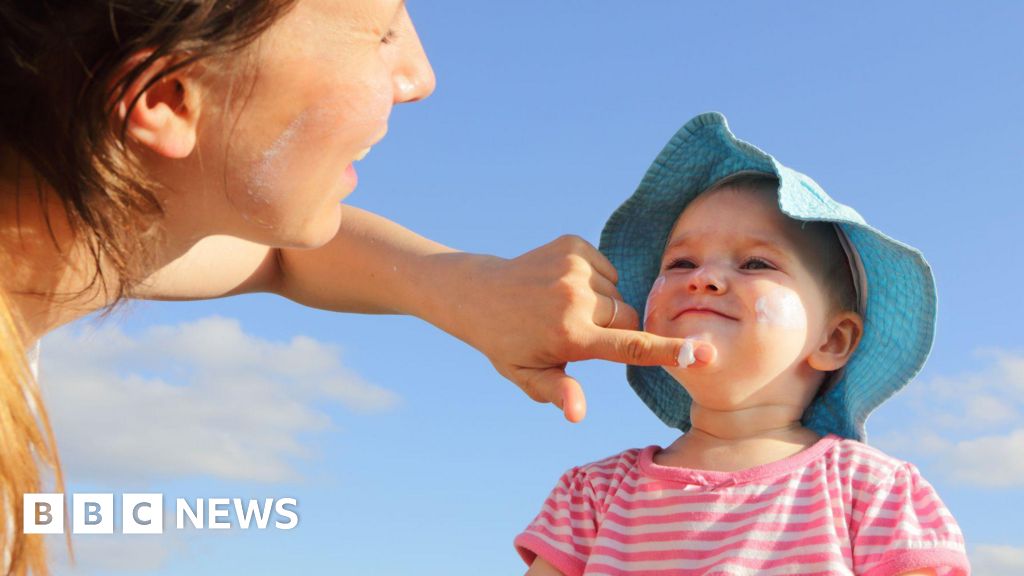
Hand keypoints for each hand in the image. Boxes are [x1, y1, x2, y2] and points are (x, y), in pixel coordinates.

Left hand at [450, 235, 715, 421]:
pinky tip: (564, 287)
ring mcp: (574, 267)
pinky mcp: (573, 244)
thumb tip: (576, 414)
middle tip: (579, 334)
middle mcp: (576, 298)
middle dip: (616, 328)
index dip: (670, 351)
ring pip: (619, 293)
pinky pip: (607, 268)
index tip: (704, 352)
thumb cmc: (508, 343)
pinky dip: (595, 280)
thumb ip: (558, 393)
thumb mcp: (528, 375)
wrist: (479, 294)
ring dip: (604, 304)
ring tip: (566, 309)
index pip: (631, 346)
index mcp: (571, 335)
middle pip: (629, 318)